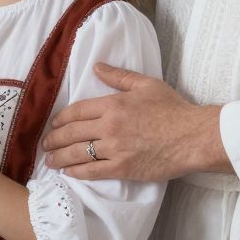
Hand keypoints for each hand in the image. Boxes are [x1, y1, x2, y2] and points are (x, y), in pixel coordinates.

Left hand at [43, 66, 225, 181]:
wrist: (194, 136)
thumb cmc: (173, 109)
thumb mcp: (146, 85)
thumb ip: (119, 77)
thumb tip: (97, 66)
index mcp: (113, 104)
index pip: (76, 111)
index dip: (60, 119)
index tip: (53, 125)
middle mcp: (109, 126)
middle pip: (71, 133)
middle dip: (53, 139)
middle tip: (45, 144)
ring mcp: (115, 149)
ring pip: (77, 154)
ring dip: (59, 158)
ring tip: (50, 161)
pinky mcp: (123, 168)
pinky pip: (92, 171)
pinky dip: (77, 173)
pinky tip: (69, 173)